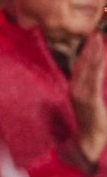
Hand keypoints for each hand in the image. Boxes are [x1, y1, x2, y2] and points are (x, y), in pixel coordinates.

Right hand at [72, 32, 106, 162]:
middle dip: (90, 49)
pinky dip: (96, 66)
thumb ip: (92, 92)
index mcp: (76, 90)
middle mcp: (76, 90)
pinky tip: (101, 57)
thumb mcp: (93, 106)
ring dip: (93, 54)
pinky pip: (93, 79)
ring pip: (87, 69)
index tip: (93, 39)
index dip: (87, 53)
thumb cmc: (94, 127)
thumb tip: (94, 80)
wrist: (90, 143)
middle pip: (83, 65)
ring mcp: (81, 95)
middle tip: (96, 33)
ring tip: (98, 40)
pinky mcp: (89, 100)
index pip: (82, 67)